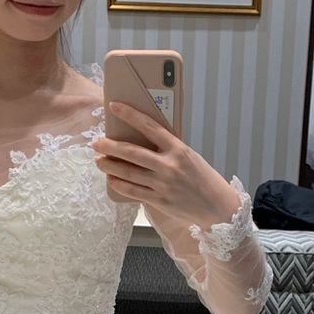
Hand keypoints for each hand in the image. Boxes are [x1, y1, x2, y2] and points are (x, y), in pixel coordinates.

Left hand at [93, 102, 241, 226]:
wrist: (216, 207)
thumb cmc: (203, 179)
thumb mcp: (189, 157)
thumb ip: (169, 149)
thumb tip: (144, 140)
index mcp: (178, 149)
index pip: (149, 127)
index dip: (130, 115)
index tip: (114, 106)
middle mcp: (169, 165)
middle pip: (132, 153)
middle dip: (110, 146)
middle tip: (97, 143)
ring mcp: (163, 184)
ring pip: (128, 173)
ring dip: (110, 166)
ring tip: (99, 161)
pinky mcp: (159, 200)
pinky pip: (132, 191)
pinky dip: (119, 185)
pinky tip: (111, 180)